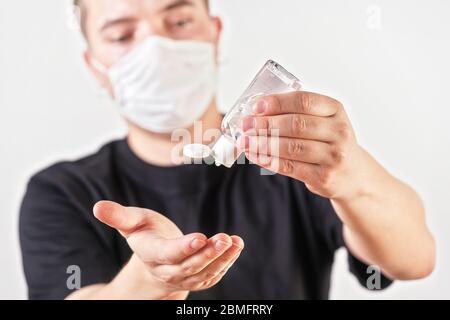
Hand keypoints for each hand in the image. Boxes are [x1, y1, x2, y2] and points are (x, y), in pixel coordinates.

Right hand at [93, 201, 243, 297]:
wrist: (154, 257)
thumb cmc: (144, 233)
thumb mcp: (131, 222)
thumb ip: (118, 216)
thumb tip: (97, 206)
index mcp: (151, 254)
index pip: (168, 254)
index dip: (183, 248)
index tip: (200, 238)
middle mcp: (167, 270)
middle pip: (189, 266)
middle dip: (208, 254)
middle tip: (225, 238)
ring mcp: (184, 277)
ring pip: (204, 273)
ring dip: (222, 259)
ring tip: (235, 242)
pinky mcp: (197, 278)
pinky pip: (212, 274)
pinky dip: (226, 262)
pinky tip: (236, 247)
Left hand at [239, 91, 363, 199]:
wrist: (353, 174)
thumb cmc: (330, 143)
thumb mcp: (324, 121)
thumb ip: (297, 114)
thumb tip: (257, 112)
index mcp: (335, 110)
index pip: (304, 101)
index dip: (277, 102)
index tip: (256, 106)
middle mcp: (338, 131)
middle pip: (296, 124)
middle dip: (266, 124)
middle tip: (246, 124)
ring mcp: (333, 156)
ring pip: (291, 147)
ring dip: (263, 143)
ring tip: (245, 141)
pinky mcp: (323, 177)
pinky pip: (290, 167)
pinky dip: (268, 160)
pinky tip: (254, 155)